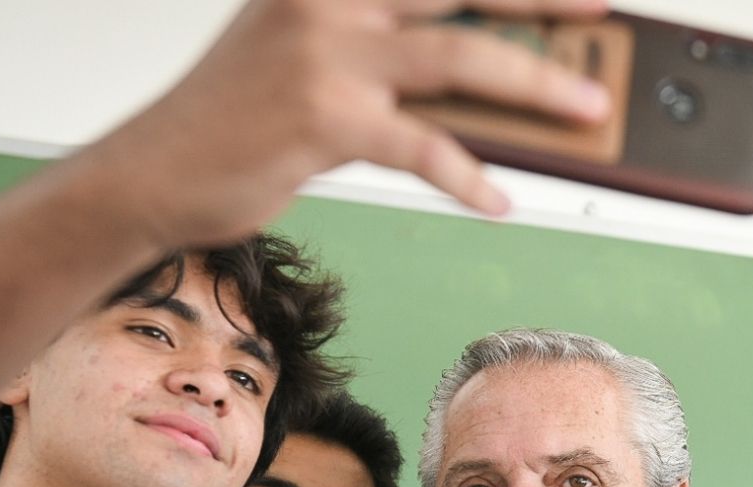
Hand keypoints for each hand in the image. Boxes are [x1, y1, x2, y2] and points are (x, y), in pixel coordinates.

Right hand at [79, 0, 612, 247]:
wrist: (149, 174)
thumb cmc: (234, 122)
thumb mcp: (306, 59)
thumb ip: (385, 55)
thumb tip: (483, 80)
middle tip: (602, 12)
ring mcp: (325, 53)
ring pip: (459, 59)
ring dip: (534, 84)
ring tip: (585, 108)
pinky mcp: (323, 117)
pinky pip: (423, 146)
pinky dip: (469, 177)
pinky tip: (498, 201)